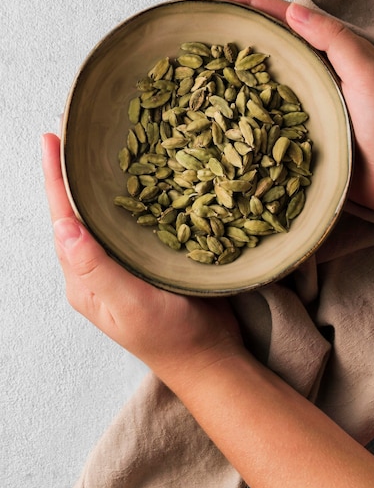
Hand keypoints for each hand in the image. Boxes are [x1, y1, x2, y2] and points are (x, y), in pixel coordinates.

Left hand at [42, 133, 242, 386]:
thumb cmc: (169, 337)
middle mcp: (98, 268)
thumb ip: (95, 268)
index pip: (63, 220)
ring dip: (100, 180)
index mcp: (84, 278)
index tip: (52, 138)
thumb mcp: (128, 305)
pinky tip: (142, 178)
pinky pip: (133, 223)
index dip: (56, 177)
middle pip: (78, 212)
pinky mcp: (148, 261)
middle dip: (73, 172)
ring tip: (102, 146)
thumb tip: (64, 227)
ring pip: (105, 215)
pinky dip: (133, 196)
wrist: (208, 356)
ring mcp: (123, 264)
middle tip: (76, 131)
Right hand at [206, 0, 373, 218]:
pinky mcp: (298, 144)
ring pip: (259, 91)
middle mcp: (312, 80)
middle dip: (231, 38)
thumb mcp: (369, 72)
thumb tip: (293, 10)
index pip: (283, 21)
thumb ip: (334, 40)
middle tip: (194, 31)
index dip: (248, 4)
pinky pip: (264, 129)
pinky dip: (242, 123)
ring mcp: (303, 112)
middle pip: (265, 52)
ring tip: (192, 72)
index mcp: (329, 55)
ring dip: (229, 81)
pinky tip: (215, 122)